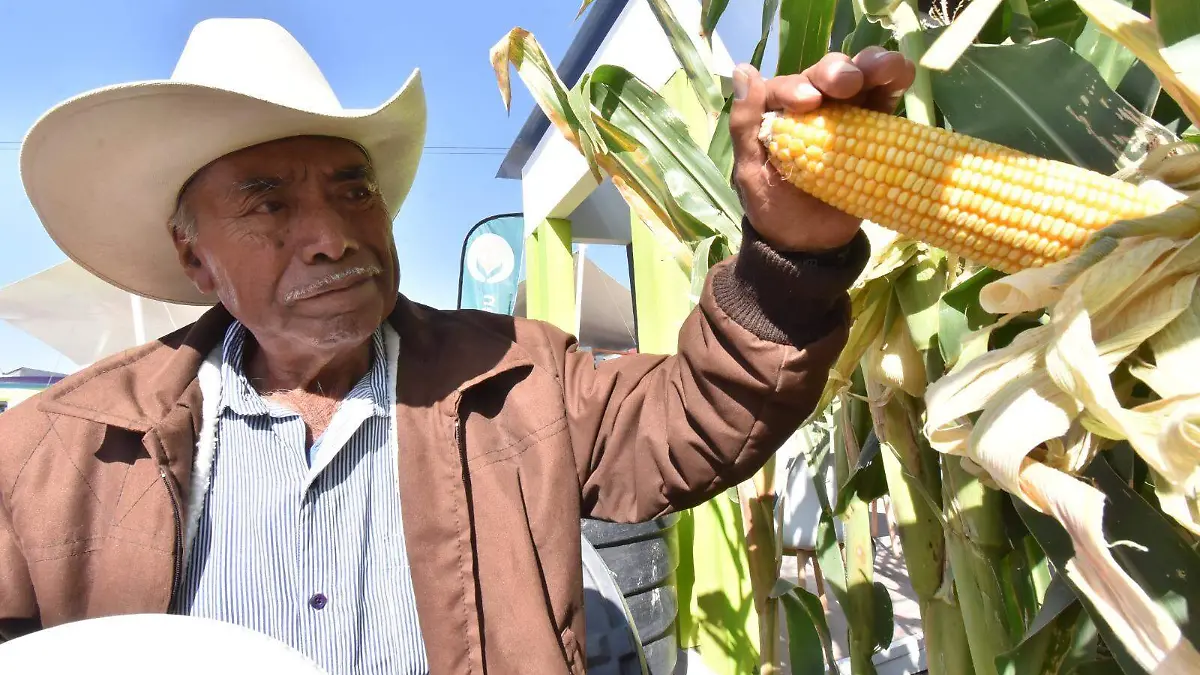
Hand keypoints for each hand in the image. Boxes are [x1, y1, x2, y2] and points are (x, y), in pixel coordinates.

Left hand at [729, 48, 915, 252]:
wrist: (810, 246)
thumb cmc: (773, 207)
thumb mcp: (749, 170)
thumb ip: (744, 124)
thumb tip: (742, 71)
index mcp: (778, 112)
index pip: (786, 87)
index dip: (796, 87)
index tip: (808, 102)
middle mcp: (813, 106)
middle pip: (824, 74)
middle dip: (836, 71)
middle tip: (847, 84)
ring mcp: (846, 114)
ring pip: (859, 76)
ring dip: (871, 65)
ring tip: (882, 70)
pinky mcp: (874, 128)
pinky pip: (885, 98)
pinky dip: (895, 80)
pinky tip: (903, 75)